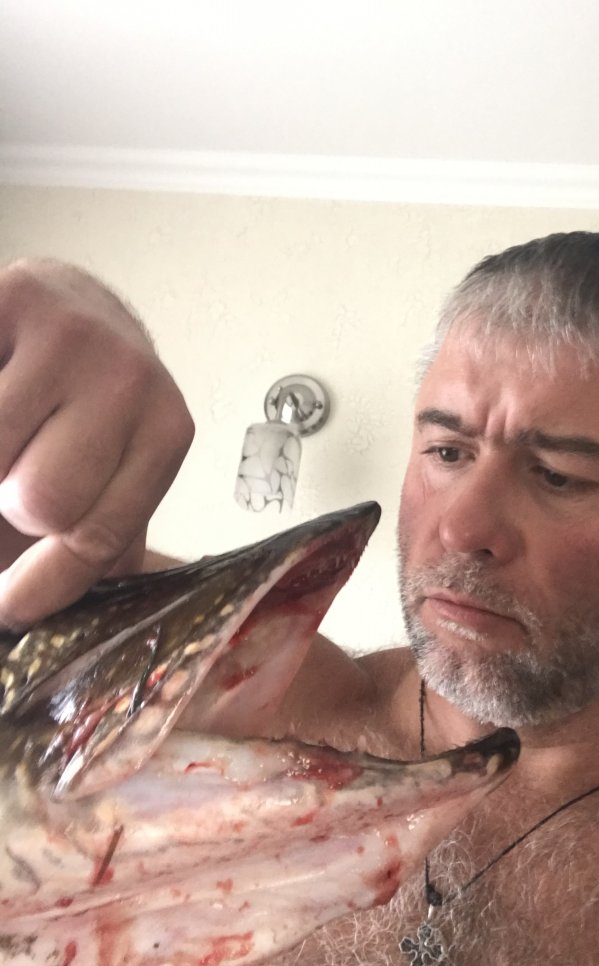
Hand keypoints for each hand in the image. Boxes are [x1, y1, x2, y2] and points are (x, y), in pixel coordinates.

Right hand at [0, 259, 194, 628]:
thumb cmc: (85, 409)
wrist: (67, 308)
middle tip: (18, 479)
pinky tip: (3, 402)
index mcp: (166, 432)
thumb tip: (32, 620)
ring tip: (11, 440)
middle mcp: (131, 378)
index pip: (97, 535)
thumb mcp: (112, 477)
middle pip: (43, 501)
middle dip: (14, 507)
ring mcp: (69, 332)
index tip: (10, 606)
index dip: (40, 586)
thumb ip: (94, 543)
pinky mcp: (8, 296)